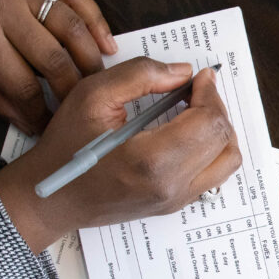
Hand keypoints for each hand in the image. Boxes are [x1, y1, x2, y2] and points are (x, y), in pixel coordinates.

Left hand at [0, 0, 116, 132]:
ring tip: (98, 80)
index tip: (50, 127)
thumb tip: (25, 121)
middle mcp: (6, 8)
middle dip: (72, 90)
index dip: (40, 112)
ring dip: (91, 58)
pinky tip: (107, 43)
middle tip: (81, 108)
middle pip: (55, 58)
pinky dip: (96, 19)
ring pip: (73, 26)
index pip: (23, 85)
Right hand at [0, 59, 240, 252]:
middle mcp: (172, 186)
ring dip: (219, 130)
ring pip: (227, 161)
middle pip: (224, 140)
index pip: (209, 122)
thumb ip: (141, 76)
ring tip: (194, 111)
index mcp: (152, 161)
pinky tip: (186, 132)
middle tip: (195, 90)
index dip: (210, 93)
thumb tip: (184, 73)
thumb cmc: (65, 147)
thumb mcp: (92, 96)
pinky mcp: (175, 205)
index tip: (199, 77)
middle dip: (215, 107)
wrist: (51, 199)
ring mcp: (176, 200)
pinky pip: (213, 174)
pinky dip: (211, 149)